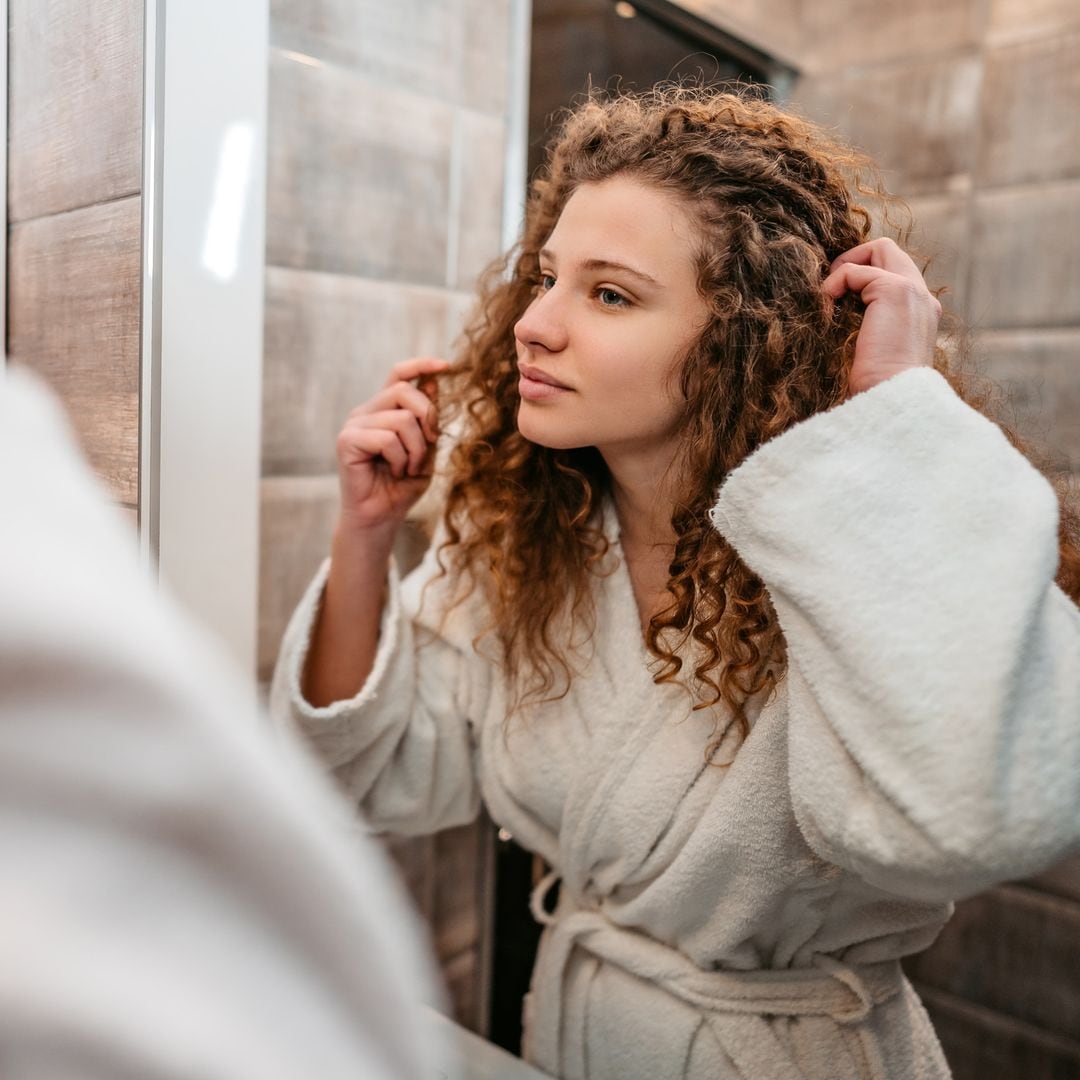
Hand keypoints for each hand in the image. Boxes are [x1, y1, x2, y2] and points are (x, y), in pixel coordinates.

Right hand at [335, 356, 448, 534]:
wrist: (381, 517)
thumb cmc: (401, 487)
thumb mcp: (426, 449)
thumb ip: (428, 419)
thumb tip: (433, 380)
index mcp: (384, 410)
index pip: (399, 375)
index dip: (421, 365)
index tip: (446, 366)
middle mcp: (366, 412)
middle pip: (405, 391)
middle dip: (428, 417)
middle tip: (430, 444)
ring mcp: (354, 425)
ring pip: (402, 419)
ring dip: (416, 449)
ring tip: (408, 468)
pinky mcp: (347, 441)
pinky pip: (387, 439)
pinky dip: (400, 460)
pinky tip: (394, 472)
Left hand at [823, 238, 941, 396]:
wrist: (891, 399)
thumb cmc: (875, 389)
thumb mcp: (872, 353)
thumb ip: (867, 328)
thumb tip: (835, 316)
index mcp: (920, 312)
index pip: (894, 272)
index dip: (862, 276)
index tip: (838, 299)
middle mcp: (923, 296)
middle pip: (888, 251)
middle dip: (853, 260)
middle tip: (831, 291)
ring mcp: (913, 290)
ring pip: (877, 249)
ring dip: (843, 268)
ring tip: (827, 298)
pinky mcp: (895, 290)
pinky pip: (853, 271)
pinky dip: (833, 285)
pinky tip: (826, 311)